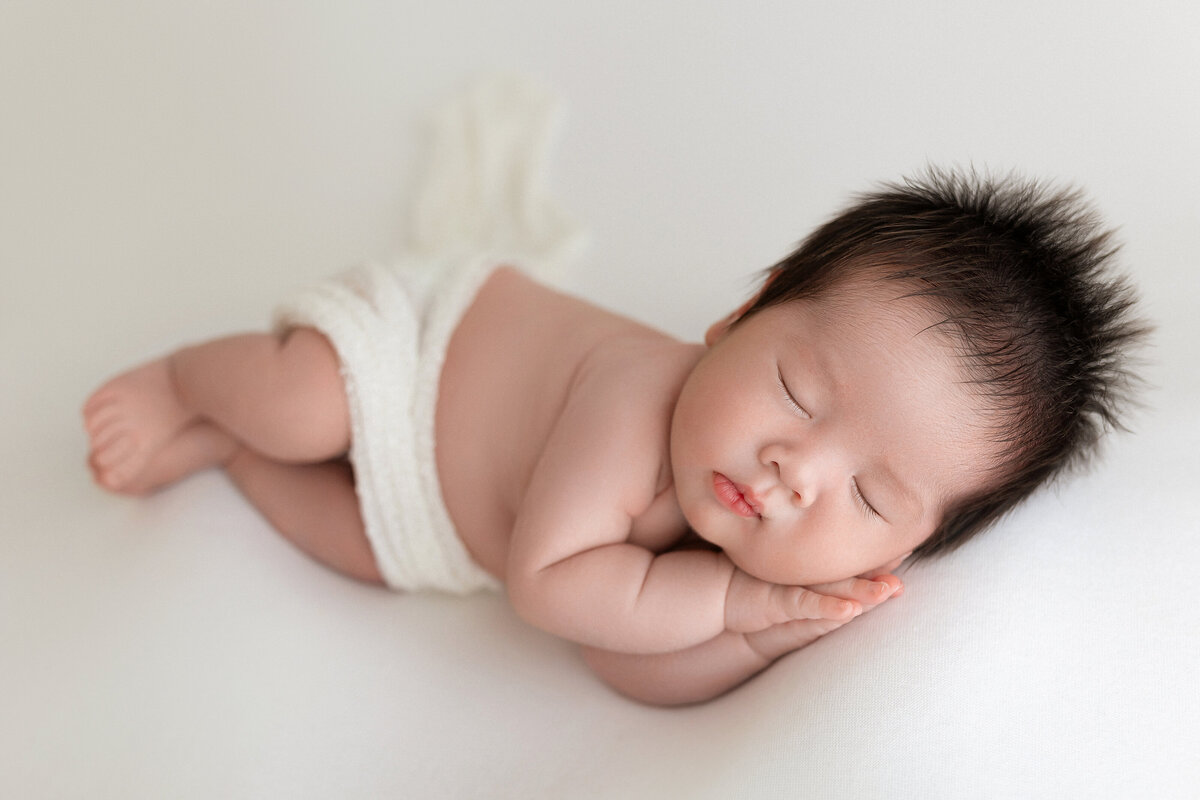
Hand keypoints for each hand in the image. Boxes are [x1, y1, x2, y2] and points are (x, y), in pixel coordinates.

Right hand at [740, 553, 909, 661]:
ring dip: (863, 589)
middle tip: (908, 554)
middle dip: (879, 565)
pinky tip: (850, 612)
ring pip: (835, 587)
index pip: (848, 557)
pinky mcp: (777, 603)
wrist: (714, 591)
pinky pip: (807, 606)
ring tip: (891, 589)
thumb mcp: (786, 575)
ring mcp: (791, 586)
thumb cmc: (751, 583)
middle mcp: (804, 573)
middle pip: (848, 569)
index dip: (875, 551)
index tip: (904, 542)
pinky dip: (829, 609)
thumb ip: (809, 565)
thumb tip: (839, 555)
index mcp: (810, 566)